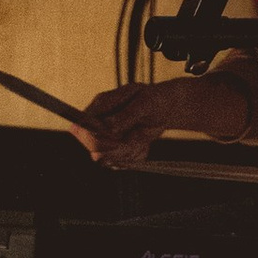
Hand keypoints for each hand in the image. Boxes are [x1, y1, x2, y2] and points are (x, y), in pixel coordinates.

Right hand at [72, 76, 253, 166]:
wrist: (176, 104)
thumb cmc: (163, 96)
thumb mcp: (147, 102)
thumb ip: (124, 116)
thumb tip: (102, 128)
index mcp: (101, 104)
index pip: (81, 126)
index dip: (97, 137)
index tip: (120, 136)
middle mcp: (101, 120)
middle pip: (94, 147)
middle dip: (119, 146)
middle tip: (139, 137)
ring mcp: (108, 134)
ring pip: (107, 158)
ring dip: (129, 153)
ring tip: (144, 137)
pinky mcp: (118, 146)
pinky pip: (120, 162)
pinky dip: (135, 157)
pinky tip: (145, 145)